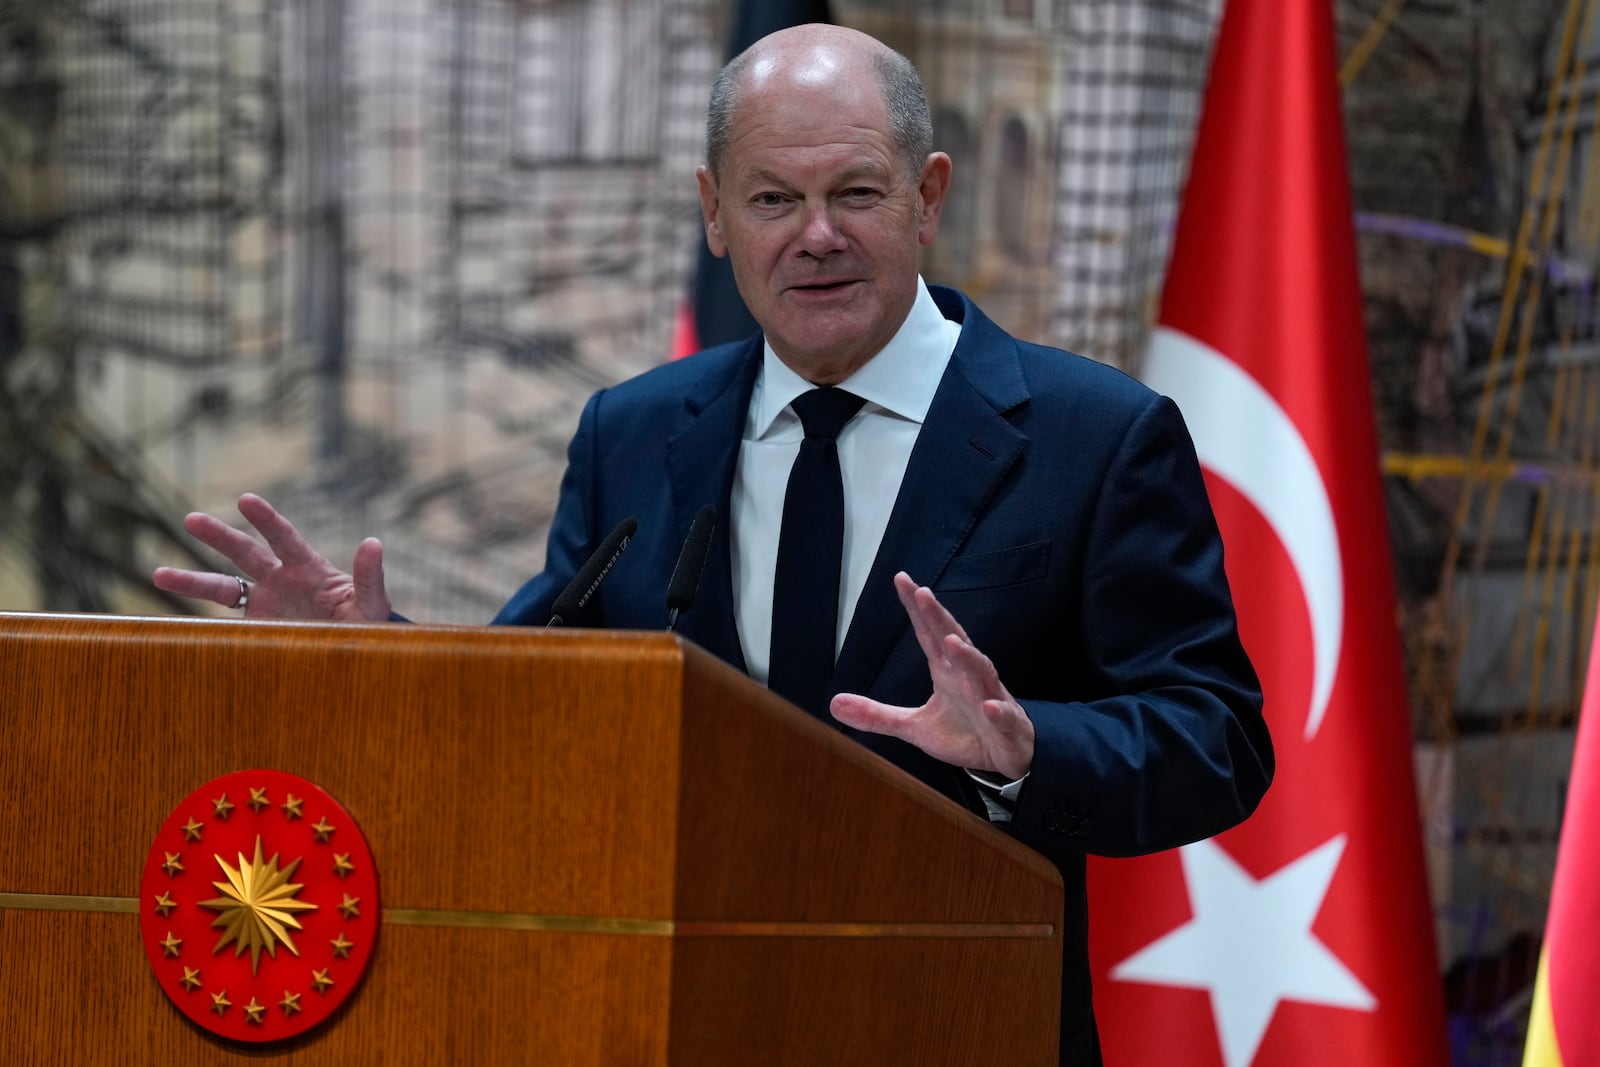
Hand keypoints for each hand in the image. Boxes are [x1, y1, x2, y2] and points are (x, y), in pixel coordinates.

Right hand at [151, 493, 390, 620]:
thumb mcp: (371, 604)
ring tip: (158, 574)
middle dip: (219, 536)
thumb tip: (373, 543)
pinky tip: (171, 620)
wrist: (354, 652)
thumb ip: (369, 578)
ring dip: (192, 580)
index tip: (246, 500)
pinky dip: (200, 620)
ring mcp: (264, 602)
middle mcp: (281, 580)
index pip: (284, 537)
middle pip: (244, 552)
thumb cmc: (366, 625)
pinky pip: (223, 620)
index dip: (266, 519)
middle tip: (191, 520)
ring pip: (222, 586)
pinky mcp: (254, 626)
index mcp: (308, 568)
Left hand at [830, 571, 1034, 778]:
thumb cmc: (963, 732)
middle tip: (922, 593)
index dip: (916, 608)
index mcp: (946, 672)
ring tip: (950, 642)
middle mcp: (968, 677)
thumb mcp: (913, 726)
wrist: (1005, 755)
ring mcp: (990, 698)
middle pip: (953, 640)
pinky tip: (990, 706)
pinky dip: (999, 710)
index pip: (928, 633)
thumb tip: (834, 704)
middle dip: (938, 617)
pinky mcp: (1006, 726)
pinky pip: (1004, 716)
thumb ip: (876, 715)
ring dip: (967, 657)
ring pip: (981, 672)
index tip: (901, 579)